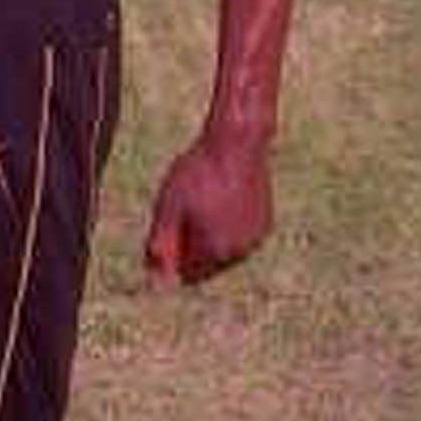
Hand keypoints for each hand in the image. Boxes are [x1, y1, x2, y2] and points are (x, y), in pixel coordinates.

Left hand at [143, 131, 273, 287]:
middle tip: (185, 209)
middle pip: (206, 264)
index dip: (174, 254)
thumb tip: (154, 278)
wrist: (238, 142)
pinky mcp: (265, 222)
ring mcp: (255, 237)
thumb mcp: (168, 207)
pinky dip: (228, 225)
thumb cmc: (198, 173)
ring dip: (210, 236)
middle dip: (191, 246)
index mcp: (214, 251)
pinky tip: (220, 200)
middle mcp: (239, 251)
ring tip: (203, 202)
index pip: (188, 274)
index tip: (170, 225)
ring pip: (224, 249)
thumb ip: (160, 245)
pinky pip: (240, 234)